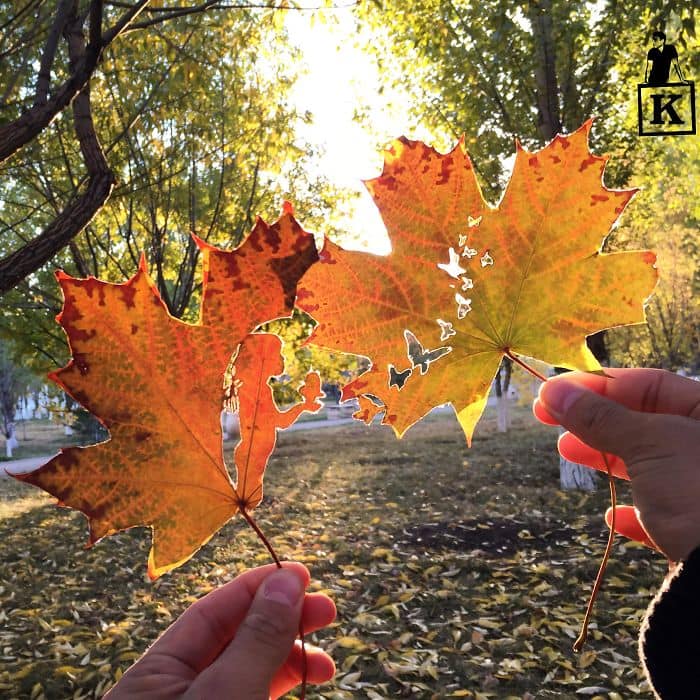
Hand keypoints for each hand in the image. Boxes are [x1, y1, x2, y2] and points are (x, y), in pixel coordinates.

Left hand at [105, 562, 335, 699]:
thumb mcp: (228, 692)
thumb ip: (257, 638)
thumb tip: (288, 577)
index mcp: (155, 674)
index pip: (212, 611)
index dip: (259, 587)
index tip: (302, 574)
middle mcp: (173, 691)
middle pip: (233, 639)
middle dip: (283, 621)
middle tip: (327, 611)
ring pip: (247, 672)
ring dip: (289, 658)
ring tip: (325, 663)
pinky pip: (251, 695)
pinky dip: (279, 684)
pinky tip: (302, 680)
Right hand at [533, 368, 699, 561]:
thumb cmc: (699, 491)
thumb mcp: (649, 444)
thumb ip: (601, 417)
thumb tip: (552, 392)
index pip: (648, 385)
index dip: (597, 385)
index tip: (554, 391)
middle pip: (645, 422)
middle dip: (594, 419)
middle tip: (549, 418)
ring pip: (649, 465)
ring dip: (605, 457)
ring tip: (568, 452)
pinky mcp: (698, 534)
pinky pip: (664, 515)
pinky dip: (635, 514)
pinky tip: (615, 518)